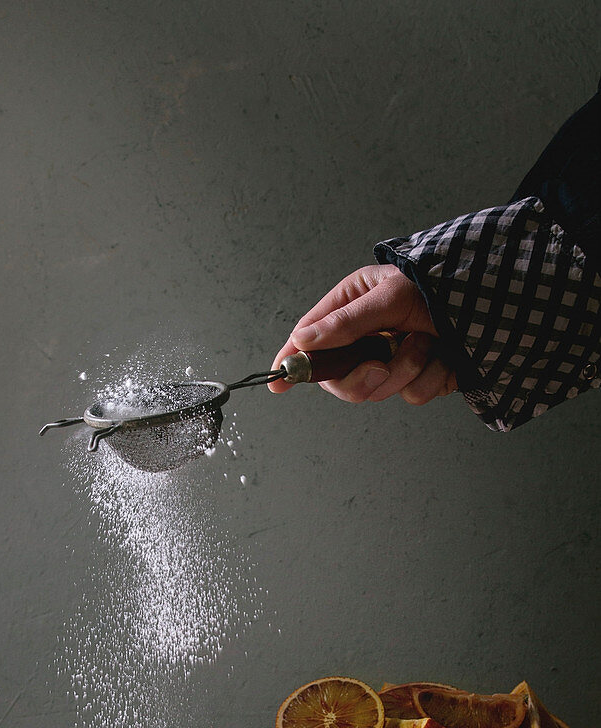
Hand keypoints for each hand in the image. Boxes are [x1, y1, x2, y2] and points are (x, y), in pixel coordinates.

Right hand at [269, 264, 457, 404]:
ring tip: (427, 343)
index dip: (293, 362)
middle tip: (382, 364)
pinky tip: (444, 357)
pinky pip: (412, 394)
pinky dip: (431, 378)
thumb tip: (303, 339)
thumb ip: (347, 322)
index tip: (277, 382)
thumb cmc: (440, 285)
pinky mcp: (419, 377)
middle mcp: (367, 337)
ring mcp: (392, 360)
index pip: (310, 339)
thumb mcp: (390, 295)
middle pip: (340, 379)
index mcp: (351, 309)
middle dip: (364, 377)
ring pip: (378, 391)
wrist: (497, 302)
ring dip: (407, 370)